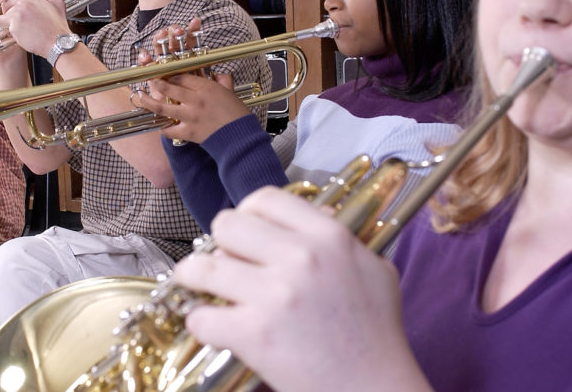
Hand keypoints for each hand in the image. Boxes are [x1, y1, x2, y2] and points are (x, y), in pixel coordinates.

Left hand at [1, 0, 70, 56]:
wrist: (58, 42)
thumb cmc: (57, 26)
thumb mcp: (57, 3)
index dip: (16, 5)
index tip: (20, 13)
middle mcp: (22, 3)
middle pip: (7, 5)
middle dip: (10, 13)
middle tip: (20, 22)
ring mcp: (17, 14)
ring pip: (4, 16)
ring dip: (9, 23)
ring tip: (23, 29)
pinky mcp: (13, 26)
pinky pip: (3, 26)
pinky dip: (10, 31)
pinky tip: (22, 33)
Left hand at [135, 18, 247, 143]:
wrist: (240, 137)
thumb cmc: (238, 115)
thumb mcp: (231, 93)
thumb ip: (223, 81)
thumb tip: (218, 75)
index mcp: (206, 88)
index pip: (182, 77)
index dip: (171, 75)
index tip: (166, 75)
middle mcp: (195, 100)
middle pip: (168, 87)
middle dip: (157, 83)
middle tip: (152, 82)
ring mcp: (189, 116)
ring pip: (162, 107)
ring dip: (149, 102)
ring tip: (142, 97)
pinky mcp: (188, 132)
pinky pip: (170, 130)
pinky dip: (163, 128)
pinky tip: (160, 125)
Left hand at [172, 186, 414, 390]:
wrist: (376, 389)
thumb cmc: (376, 334)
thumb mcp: (374, 268)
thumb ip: (342, 238)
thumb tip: (318, 211)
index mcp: (329, 236)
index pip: (265, 199)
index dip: (247, 214)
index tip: (243, 234)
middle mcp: (301, 258)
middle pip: (227, 225)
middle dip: (219, 244)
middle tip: (224, 264)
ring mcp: (276, 295)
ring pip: (202, 267)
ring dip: (195, 278)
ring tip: (200, 288)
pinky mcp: (255, 334)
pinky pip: (201, 316)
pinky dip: (201, 323)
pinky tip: (215, 327)